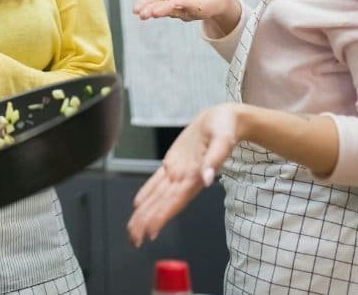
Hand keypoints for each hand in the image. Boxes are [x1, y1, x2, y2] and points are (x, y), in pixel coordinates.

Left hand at [127, 103, 243, 246]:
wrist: (223, 118)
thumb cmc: (225, 128)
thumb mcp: (223, 139)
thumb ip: (216, 159)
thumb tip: (208, 179)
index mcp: (196, 176)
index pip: (175, 201)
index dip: (162, 216)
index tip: (151, 231)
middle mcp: (185, 179)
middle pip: (163, 204)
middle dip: (148, 222)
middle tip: (134, 239)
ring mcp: (178, 172)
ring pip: (158, 196)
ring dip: (145, 213)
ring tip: (133, 230)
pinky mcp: (173, 163)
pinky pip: (157, 181)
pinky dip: (147, 193)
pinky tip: (138, 205)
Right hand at [131, 0, 237, 27]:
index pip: (150, 1)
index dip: (143, 5)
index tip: (135, 10)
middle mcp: (170, 5)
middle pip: (158, 8)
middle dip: (150, 11)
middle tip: (142, 15)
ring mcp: (182, 9)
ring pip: (171, 10)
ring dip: (162, 11)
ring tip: (153, 13)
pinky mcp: (196, 10)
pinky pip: (189, 7)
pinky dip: (183, 5)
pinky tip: (177, 3)